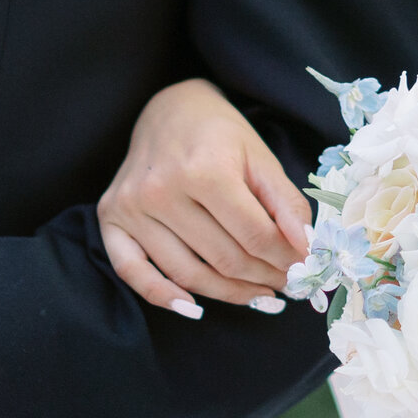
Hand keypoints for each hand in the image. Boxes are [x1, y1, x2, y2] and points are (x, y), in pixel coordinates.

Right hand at [96, 77, 310, 315]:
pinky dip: (163, 297)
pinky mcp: (110, 216)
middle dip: (263, 277)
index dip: (285, 258)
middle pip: (224, 258)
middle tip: (286, 284)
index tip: (304, 268)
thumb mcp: (260, 158)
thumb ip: (287, 204)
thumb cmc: (220, 134)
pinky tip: (194, 308)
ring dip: (229, 294)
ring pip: (187, 274)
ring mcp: (132, 206)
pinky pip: (133, 272)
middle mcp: (162, 190)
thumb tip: (307, 250)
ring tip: (259, 295)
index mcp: (204, 169)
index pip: (255, 235)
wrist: (169, 108)